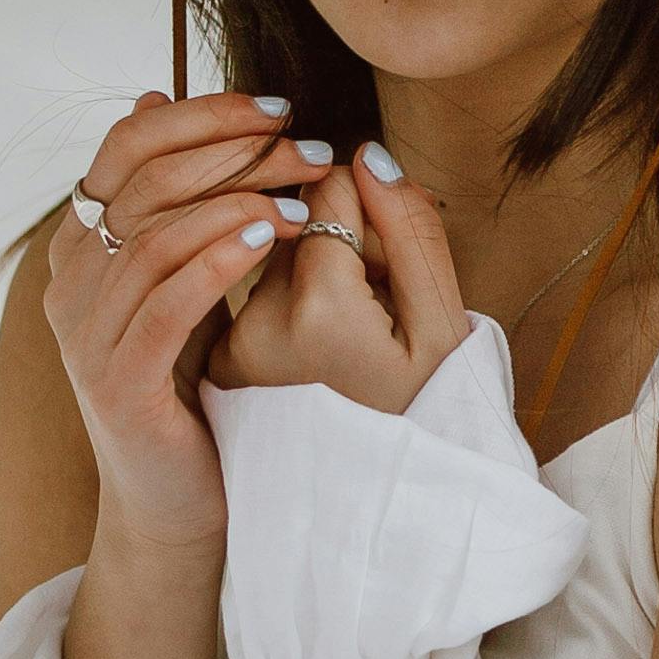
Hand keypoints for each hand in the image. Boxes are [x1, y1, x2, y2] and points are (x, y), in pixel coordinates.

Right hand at [48, 87, 322, 546]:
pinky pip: (165, 302)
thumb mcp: (180, 277)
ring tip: (304, 199)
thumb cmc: (187, 383)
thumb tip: (152, 95)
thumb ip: (169, 199)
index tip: (278, 110)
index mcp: (80, 247)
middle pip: (144, 180)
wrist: (175, 500)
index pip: (126, 146)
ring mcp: (85, 336)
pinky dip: (219, 260)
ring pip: (155, 234)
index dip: (202, 115)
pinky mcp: (117, 384)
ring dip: (238, 202)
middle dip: (234, 153)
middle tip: (308, 149)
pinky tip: (269, 239)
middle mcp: (69, 284)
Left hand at [212, 152, 469, 417]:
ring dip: (309, 272)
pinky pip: (249, 298)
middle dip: (335, 237)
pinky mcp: (218, 364)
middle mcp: (259, 325)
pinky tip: (317, 354)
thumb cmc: (424, 416)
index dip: (369, 210)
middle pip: (289, 220)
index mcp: (320, 309)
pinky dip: (286, 308)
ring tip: (348, 335)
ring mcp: (231, 348)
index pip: (327, 192)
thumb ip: (410, 232)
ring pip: (265, 255)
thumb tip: (364, 153)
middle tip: (375, 302)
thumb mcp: (441, 327)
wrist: (376, 505)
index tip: (389, 258)